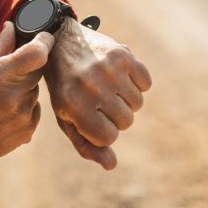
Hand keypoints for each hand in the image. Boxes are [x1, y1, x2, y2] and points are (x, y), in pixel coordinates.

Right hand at [0, 21, 54, 159]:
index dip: (44, 41)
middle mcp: (18, 94)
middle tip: (8, 72)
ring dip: (24, 87)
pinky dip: (24, 106)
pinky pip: (34, 109)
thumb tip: (11, 27)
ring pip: (35, 89)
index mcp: (3, 75)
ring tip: (1, 97)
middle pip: (38, 69)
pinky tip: (4, 112)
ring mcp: (25, 114)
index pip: (38, 52)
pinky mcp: (29, 130)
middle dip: (28, 66)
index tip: (42, 37)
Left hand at [44, 17, 151, 169]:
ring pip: (138, 103)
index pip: (109, 137)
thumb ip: (86, 145)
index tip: (91, 116)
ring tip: (106, 85)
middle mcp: (89, 85)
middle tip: (98, 97)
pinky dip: (137, 81)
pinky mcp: (121, 53)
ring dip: (126, 98)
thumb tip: (111, 165)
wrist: (61, 42)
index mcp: (72, 104)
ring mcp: (106, 68)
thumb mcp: (66, 117)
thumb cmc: (65, 87)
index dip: (103, 129)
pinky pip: (146, 82)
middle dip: (115, 114)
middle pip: (127, 120)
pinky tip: (118, 73)